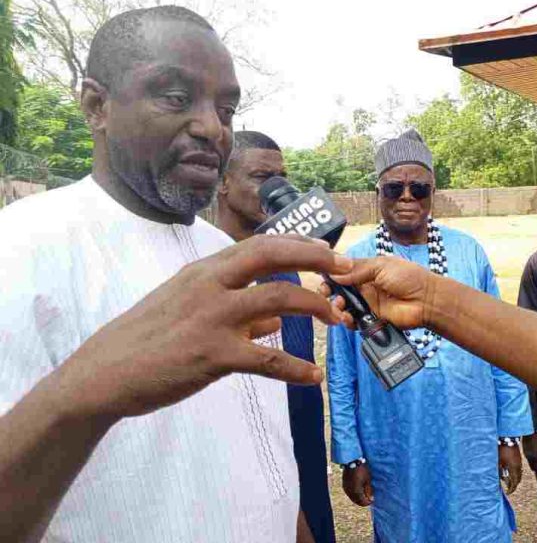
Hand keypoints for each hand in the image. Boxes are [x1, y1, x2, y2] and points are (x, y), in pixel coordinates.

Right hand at [52, 235, 351, 420]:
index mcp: (205, 270)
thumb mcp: (188, 308)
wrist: (105, 372)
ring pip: (278, 299)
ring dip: (315, 307)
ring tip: (337, 322)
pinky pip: (267, 359)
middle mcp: (211, 284)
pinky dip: (296, 368)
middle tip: (347, 268)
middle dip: (316, 256)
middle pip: (273, 254)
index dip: (300, 244)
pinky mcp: (212, 355)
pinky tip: (314, 377)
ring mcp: (212, 318)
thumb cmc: (148, 338)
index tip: (328, 251)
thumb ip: (237, 310)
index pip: (261, 244)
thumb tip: (276, 320)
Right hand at [324, 256, 436, 329]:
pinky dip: (347, 321)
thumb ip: (357, 270)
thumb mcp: (382, 266)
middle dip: (329, 292)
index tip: (322, 278)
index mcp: (366, 270)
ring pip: (344, 307)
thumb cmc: (409, 278)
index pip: (343, 272)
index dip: (331, 275)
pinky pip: (354, 322)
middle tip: (326, 294)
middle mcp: (364, 287)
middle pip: (339, 290)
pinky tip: (347, 318)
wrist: (427, 300)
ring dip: (337, 307)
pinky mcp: (372, 319)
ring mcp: (367, 304)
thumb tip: (334, 274)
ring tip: (340, 306)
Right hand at [342, 464, 373, 506]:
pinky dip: (354, 495)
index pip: (362, 502)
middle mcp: (350, 492)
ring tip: (364, 494)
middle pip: (356, 501)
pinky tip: (358, 491)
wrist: (351, 461)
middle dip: (363, 501)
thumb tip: (371, 499)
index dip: (368, 503)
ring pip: (352, 498)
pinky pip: (349, 493)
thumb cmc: (362, 470)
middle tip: (369, 498)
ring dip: (358, 498)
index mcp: (356, 492)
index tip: (372, 500)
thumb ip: (369, 491)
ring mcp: (346, 489)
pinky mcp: (344, 485)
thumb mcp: (367, 480)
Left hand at [498, 444, 522, 493]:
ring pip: (519, 475)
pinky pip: (519, 470)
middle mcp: (518, 467)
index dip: (511, 489)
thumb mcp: (498, 462)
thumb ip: (499, 472)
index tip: (507, 493)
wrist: (508, 439)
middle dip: (514, 485)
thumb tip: (500, 480)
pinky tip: (510, 473)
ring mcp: (519, 463)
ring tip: (508, 481)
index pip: (514, 483)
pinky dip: (516, 474)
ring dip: (515, 480)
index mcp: (513, 469)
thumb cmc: (501, 450)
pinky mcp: (519, 459)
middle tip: (508, 488)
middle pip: (518, 480)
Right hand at [522, 433, 536, 473]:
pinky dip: (531, 461)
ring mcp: (526, 455)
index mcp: (535, 457)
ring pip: (530, 464)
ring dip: (534, 465)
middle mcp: (529, 457)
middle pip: (533, 467)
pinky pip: (528, 459)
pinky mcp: (524, 452)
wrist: (529, 433)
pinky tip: (534, 459)